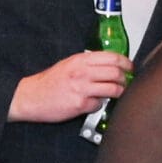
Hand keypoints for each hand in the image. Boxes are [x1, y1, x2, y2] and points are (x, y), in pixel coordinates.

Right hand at [8, 50, 132, 122]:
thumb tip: (110, 65)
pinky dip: (100, 105)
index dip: (126, 63)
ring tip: (115, 94)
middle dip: (125, 79)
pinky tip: (93, 103)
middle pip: (116, 73)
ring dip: (118, 93)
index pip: (112, 57)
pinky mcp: (80, 104)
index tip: (130, 68)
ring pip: (113, 89)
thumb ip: (88, 64)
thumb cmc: (49, 82)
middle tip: (125, 83)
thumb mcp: (69, 65)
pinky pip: (100, 104)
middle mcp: (82, 72)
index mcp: (80, 60)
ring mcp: (81, 88)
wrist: (30, 96)